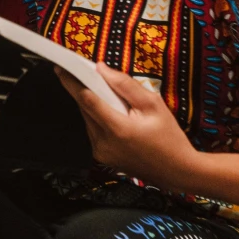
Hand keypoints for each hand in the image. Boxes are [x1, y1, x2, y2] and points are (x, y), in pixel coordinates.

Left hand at [62, 64, 198, 188]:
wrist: (177, 171)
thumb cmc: (169, 137)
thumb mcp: (153, 104)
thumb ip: (125, 85)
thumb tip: (101, 69)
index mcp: (117, 129)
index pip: (86, 99)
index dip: (71, 82)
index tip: (61, 67)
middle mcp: (103, 142)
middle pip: (84, 108)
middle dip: (83, 89)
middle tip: (84, 73)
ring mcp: (100, 153)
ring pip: (87, 119)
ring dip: (91, 104)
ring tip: (106, 95)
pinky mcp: (101, 157)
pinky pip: (93, 131)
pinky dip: (97, 118)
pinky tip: (112, 114)